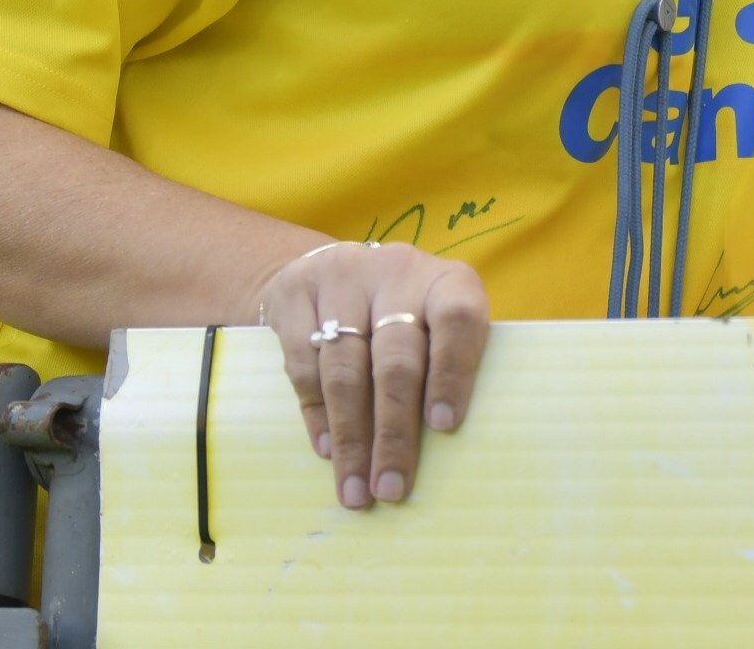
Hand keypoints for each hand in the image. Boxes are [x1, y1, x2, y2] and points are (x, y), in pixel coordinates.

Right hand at [253, 240, 490, 510]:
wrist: (331, 265)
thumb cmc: (406, 313)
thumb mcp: (438, 322)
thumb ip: (447, 366)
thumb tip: (451, 451)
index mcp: (448, 281)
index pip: (458, 321)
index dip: (452, 373)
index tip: (445, 427)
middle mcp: (396, 273)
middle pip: (396, 359)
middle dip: (394, 432)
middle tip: (392, 489)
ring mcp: (342, 278)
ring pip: (345, 369)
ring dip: (352, 438)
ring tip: (356, 489)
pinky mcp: (294, 294)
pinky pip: (303, 365)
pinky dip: (317, 414)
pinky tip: (328, 451)